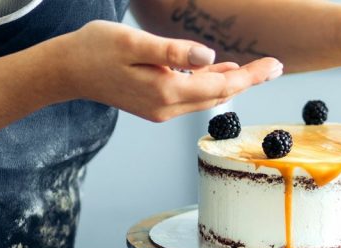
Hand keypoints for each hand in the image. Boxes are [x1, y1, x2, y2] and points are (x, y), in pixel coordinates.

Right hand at [61, 21, 282, 121]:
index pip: (220, 86)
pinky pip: (191, 96)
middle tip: (274, 65)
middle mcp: (166, 108)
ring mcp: (160, 110)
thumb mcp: (135, 43)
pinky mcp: (154, 105)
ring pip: (206, 97)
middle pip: (218, 95)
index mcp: (166, 93)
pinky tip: (218, 70)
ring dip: (230, 82)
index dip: (251, 76)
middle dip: (247, 80)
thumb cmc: (96, 49)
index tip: (275, 65)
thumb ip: (173, 51)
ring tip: (255, 68)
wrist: (66, 70)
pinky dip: (209, 83)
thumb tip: (211, 57)